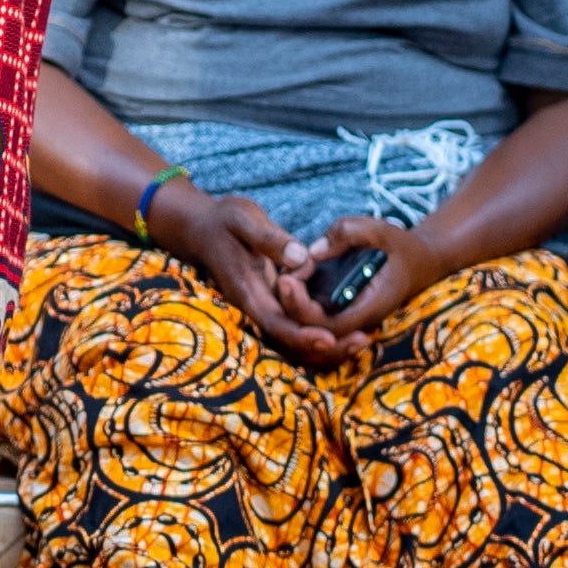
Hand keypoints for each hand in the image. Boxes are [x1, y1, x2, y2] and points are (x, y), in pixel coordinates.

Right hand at [148, 180, 348, 366]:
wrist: (202, 228)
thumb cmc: (223, 221)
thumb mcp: (243, 219)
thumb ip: (269, 238)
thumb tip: (300, 258)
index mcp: (248, 290)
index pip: (276, 323)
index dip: (302, 335)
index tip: (329, 338)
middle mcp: (257, 306)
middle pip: (290, 341)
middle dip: (325, 348)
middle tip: (362, 341)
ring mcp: (266, 306)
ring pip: (296, 339)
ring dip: (329, 345)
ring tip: (364, 339)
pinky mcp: (275, 302)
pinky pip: (298, 325)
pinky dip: (322, 331)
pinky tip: (350, 325)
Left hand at [276, 213, 437, 351]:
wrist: (422, 261)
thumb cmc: (402, 246)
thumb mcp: (380, 230)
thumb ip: (349, 233)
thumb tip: (313, 251)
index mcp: (371, 306)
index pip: (330, 325)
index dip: (303, 310)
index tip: (289, 280)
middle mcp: (358, 318)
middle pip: (315, 329)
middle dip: (292, 305)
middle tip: (282, 275)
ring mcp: (349, 315)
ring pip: (311, 325)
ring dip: (293, 302)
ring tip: (287, 270)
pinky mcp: (341, 308)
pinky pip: (314, 313)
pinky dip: (299, 297)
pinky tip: (295, 271)